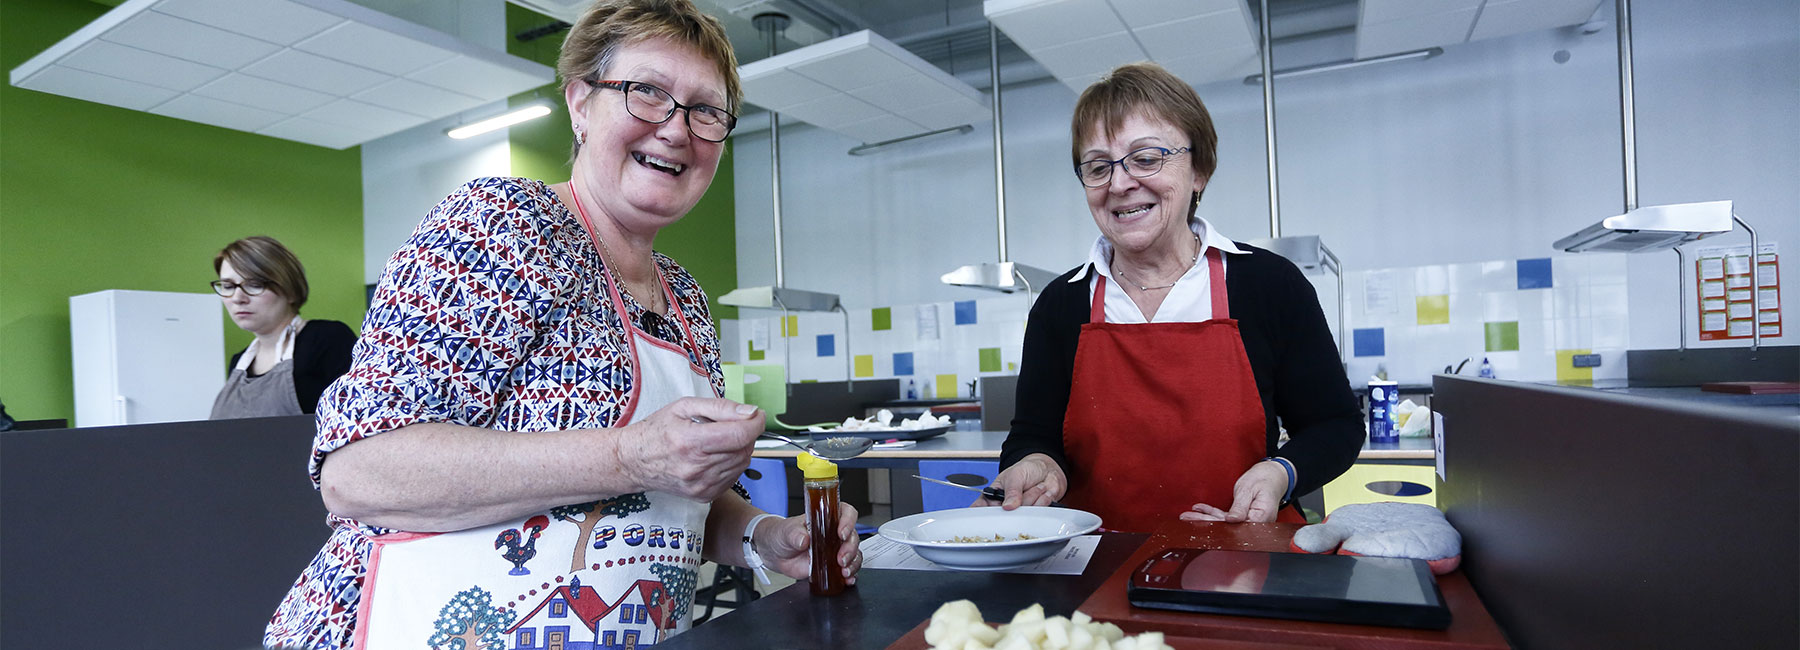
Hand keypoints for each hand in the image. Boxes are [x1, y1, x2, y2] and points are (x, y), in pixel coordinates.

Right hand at [615, 398, 761, 502]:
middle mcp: (696, 467)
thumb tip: (750, 413)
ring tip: (719, 439)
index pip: (739, 435)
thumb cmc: (656, 431)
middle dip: (746, 433)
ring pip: (742, 464)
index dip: (755, 423)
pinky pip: (733, 477)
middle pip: (743, 449)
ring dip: (740, 448)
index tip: (756, 415)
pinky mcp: (704, 495)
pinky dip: (732, 463)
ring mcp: (701, 485)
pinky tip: (716, 454)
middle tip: (732, 423)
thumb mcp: (684, 407)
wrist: (634, 462)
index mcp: (691, 442)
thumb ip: (720, 408)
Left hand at [757, 505, 861, 585]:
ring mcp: (834, 549)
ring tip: (843, 571)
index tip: (841, 533)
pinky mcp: (832, 565)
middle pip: (853, 536)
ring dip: (853, 563)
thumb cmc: (782, 535)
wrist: (775, 553)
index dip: (848, 521)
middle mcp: (833, 533)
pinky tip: (847, 579)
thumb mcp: (786, 531)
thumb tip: (804, 539)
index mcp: (825, 518)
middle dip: (850, 548)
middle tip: (840, 558)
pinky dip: (850, 575)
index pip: (845, 512)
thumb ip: (795, 534)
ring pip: (854, 553)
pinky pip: (848, 568)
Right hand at [975, 453, 1065, 509]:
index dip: (985, 515)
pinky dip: (1043, 500)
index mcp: (994, 496)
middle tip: (1023, 490)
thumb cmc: (1027, 470)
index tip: (994, 511)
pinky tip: (1041, 493)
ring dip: (1033, 497)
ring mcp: (1020, 512)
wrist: (1046, 470)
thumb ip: (1011, 491)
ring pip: (1025, 514)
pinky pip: (1039, 514)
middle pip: (1007, 516)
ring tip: (1033, 487)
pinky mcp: (1034, 515)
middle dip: (1018, 503)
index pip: (982, 509)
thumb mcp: (1015, 475)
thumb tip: (1008, 506)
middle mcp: (1006, 507)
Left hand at [1180, 460, 1287, 522]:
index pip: (1238, 527)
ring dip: (1204, 518)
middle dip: (1206, 522)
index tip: (1204, 522)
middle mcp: (1255, 524)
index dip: (1220, 526)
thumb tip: (1231, 521)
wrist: (1271, 476)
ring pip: (1224, 524)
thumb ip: (1240, 507)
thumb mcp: (1249, 490)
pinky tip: (1198, 509)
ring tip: (1187, 515)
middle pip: (1228, 527)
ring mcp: (1248, 522)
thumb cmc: (1264, 480)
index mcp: (1262, 518)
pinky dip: (1211, 513)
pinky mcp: (1242, 518)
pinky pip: (1225, 518)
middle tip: (1187, 518)